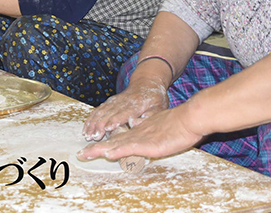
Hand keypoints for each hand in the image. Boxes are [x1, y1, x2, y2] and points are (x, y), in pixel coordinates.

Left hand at [77, 104, 203, 160]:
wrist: (190, 117)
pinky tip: (107, 153)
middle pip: (112, 140)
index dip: (104, 142)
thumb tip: (135, 123)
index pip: (118, 136)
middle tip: (81, 154)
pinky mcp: (147, 142)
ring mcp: (141, 137)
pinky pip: (129, 146)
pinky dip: (117, 150)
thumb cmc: (178, 123)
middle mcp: (136, 132)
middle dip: (95, 148)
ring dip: (100, 149)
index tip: (92, 147)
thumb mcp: (158, 124)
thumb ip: (146, 125)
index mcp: (139, 129)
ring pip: (116, 143)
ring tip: (86, 154)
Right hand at [82, 76, 168, 141]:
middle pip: (109, 113)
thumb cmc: (154, 98)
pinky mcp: (110, 101)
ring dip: (93, 123)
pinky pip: (99, 109)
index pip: (124, 112)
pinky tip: (86, 127)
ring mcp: (115, 100)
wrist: (146, 82)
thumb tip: (139, 123)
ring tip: (87, 135)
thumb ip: (151, 116)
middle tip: (94, 137)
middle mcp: (124, 101)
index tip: (108, 128)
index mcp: (137, 104)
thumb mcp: (159, 107)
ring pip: (102, 111)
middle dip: (100, 125)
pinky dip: (91, 118)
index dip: (115, 120)